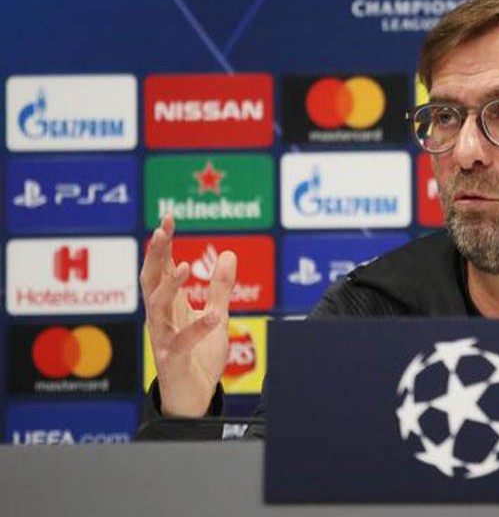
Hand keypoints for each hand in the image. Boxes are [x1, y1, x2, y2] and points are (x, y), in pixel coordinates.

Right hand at [140, 214, 235, 416]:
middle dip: (156, 255)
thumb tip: (228, 253)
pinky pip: (183, 341)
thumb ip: (219, 288)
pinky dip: (199, 328)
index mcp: (169, 306)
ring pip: (157, 307)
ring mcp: (163, 338)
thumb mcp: (216, 316)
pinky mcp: (173, 359)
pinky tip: (215, 316)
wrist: (193, 399)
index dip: (162, 244)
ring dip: (170, 286)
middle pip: (151, 280)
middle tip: (162, 231)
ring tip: (185, 266)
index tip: (168, 219)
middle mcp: (161, 318)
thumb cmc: (200, 356)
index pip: (161, 268)